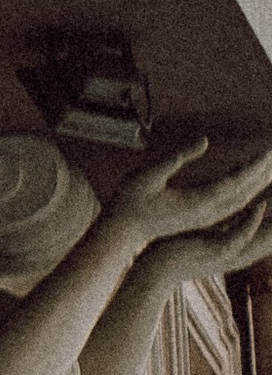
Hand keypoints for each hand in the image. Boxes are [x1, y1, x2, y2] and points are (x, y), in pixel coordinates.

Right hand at [116, 136, 271, 250]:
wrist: (119, 234)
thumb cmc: (128, 202)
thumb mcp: (148, 175)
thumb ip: (177, 158)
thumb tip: (204, 140)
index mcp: (197, 201)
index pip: (235, 181)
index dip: (254, 166)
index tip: (270, 151)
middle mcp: (205, 212)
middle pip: (244, 192)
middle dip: (263, 173)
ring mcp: (202, 218)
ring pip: (239, 201)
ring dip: (257, 184)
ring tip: (270, 168)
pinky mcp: (198, 219)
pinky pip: (230, 206)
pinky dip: (244, 194)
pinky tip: (248, 187)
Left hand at [151, 197, 271, 288]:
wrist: (153, 271)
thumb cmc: (179, 251)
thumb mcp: (211, 231)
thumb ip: (229, 217)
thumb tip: (240, 197)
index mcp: (239, 245)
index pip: (271, 231)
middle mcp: (238, 252)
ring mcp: (227, 254)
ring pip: (262, 237)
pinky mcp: (212, 253)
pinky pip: (236, 237)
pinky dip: (249, 222)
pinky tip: (260, 206)